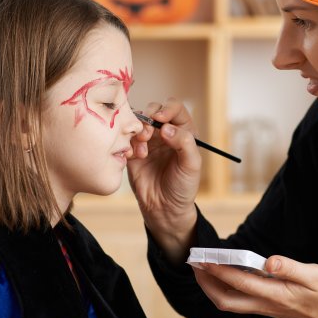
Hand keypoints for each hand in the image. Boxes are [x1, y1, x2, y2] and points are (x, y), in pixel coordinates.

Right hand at [128, 98, 201, 262]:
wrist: (164, 209)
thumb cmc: (182, 186)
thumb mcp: (191, 165)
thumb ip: (184, 143)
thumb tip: (166, 128)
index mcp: (183, 131)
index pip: (175, 108)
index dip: (167, 109)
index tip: (160, 120)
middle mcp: (164, 133)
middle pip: (153, 110)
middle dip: (148, 118)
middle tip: (146, 134)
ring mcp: (147, 141)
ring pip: (137, 122)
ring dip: (137, 131)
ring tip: (141, 150)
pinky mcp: (132, 151)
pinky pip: (125, 138)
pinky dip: (127, 143)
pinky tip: (134, 157)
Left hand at [192, 255, 317, 317]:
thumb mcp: (316, 276)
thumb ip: (290, 267)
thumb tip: (268, 261)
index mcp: (275, 294)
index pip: (239, 282)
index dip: (218, 270)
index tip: (203, 258)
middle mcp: (266, 304)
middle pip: (225, 300)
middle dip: (206, 283)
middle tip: (194, 264)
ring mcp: (266, 307)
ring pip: (230, 302)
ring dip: (213, 288)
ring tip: (203, 269)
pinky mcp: (270, 307)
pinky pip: (240, 301)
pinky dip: (226, 289)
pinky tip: (226, 276)